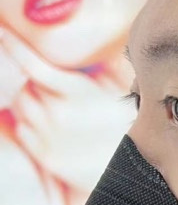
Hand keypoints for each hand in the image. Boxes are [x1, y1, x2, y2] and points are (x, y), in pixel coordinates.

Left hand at [0, 29, 133, 196]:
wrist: (137, 170)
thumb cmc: (131, 127)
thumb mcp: (122, 90)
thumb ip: (103, 70)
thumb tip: (94, 53)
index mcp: (78, 92)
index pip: (35, 65)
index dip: (16, 46)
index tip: (4, 34)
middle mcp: (58, 113)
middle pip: (25, 87)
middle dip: (32, 83)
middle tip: (49, 86)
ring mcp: (50, 136)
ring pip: (21, 108)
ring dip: (30, 103)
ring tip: (53, 107)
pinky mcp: (46, 157)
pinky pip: (22, 132)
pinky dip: (29, 124)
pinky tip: (49, 126)